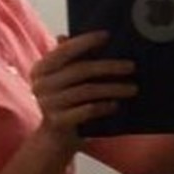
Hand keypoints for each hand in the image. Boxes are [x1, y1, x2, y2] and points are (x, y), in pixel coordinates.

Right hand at [30, 31, 136, 148]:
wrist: (55, 137)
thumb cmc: (66, 102)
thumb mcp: (66, 79)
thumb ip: (74, 59)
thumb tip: (99, 36)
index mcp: (41, 69)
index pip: (64, 51)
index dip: (85, 42)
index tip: (107, 35)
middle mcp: (41, 85)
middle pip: (79, 70)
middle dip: (109, 67)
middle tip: (131, 66)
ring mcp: (48, 104)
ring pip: (87, 91)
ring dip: (113, 88)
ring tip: (132, 88)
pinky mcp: (58, 122)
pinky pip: (87, 110)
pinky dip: (104, 106)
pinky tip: (116, 104)